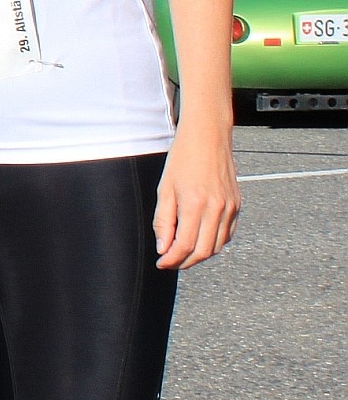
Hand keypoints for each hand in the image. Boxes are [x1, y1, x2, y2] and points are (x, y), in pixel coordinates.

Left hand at [155, 118, 239, 268]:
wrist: (208, 137)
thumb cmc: (182, 159)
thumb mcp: (165, 189)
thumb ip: (163, 221)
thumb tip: (163, 248)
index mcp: (195, 204)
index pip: (185, 245)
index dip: (172, 259)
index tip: (161, 263)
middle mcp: (217, 209)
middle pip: (204, 251)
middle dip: (185, 262)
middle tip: (170, 262)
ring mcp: (230, 208)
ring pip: (218, 246)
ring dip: (200, 255)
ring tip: (183, 253)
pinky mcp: (237, 205)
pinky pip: (228, 234)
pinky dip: (214, 243)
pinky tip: (200, 239)